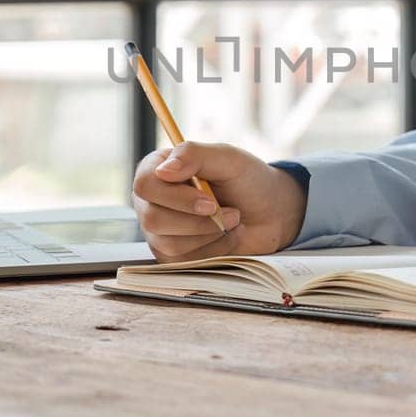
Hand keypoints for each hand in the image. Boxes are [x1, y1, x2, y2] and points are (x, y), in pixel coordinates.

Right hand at [131, 142, 307, 261]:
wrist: (269, 212)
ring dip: (209, 234)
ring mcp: (160, 230)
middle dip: (198, 221)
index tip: (210, 201)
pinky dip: (214, 250)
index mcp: (158, 169)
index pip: (146, 185)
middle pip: (153, 219)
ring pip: (169, 243)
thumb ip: (194, 155)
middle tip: (231, 212)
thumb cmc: (247, 180)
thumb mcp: (228, 158)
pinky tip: (227, 236)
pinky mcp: (173, 255)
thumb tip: (163, 170)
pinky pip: (184, 261)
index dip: (176, 198)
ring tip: (233, 220)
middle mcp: (152, 200)